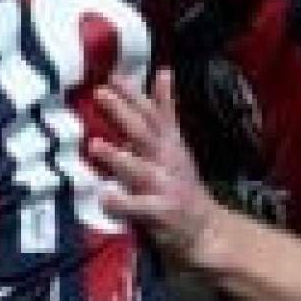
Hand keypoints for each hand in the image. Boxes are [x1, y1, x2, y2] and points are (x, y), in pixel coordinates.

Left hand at [86, 72, 226, 269]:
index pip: (151, 112)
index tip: (113, 76)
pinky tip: (104, 197)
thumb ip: (165, 109)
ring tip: (94, 145)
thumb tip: (163, 72)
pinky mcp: (162, 213)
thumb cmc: (181, 182)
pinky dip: (122, 203)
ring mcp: (166, 186)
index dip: (133, 94)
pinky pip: (139, 208)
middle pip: (144, 133)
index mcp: (168, 142)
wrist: (206, 228)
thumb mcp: (175, 143)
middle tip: (100, 94)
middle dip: (122, 112)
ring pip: (140, 169)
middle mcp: (167, 160)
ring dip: (118, 157)